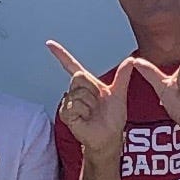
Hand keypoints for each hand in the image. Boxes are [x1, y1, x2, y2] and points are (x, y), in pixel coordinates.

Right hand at [47, 40, 137, 155]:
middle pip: (79, 77)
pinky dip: (84, 112)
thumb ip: (123, 76)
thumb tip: (131, 59)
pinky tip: (86, 119)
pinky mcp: (65, 114)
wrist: (109, 136)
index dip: (60, 54)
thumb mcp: (119, 94)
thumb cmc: (113, 117)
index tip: (49, 43)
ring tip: (92, 113)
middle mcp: (75, 91)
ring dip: (90, 104)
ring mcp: (68, 102)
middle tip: (98, 103)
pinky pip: (74, 105)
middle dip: (92, 90)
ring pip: (79, 93)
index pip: (71, 65)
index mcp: (86, 83)